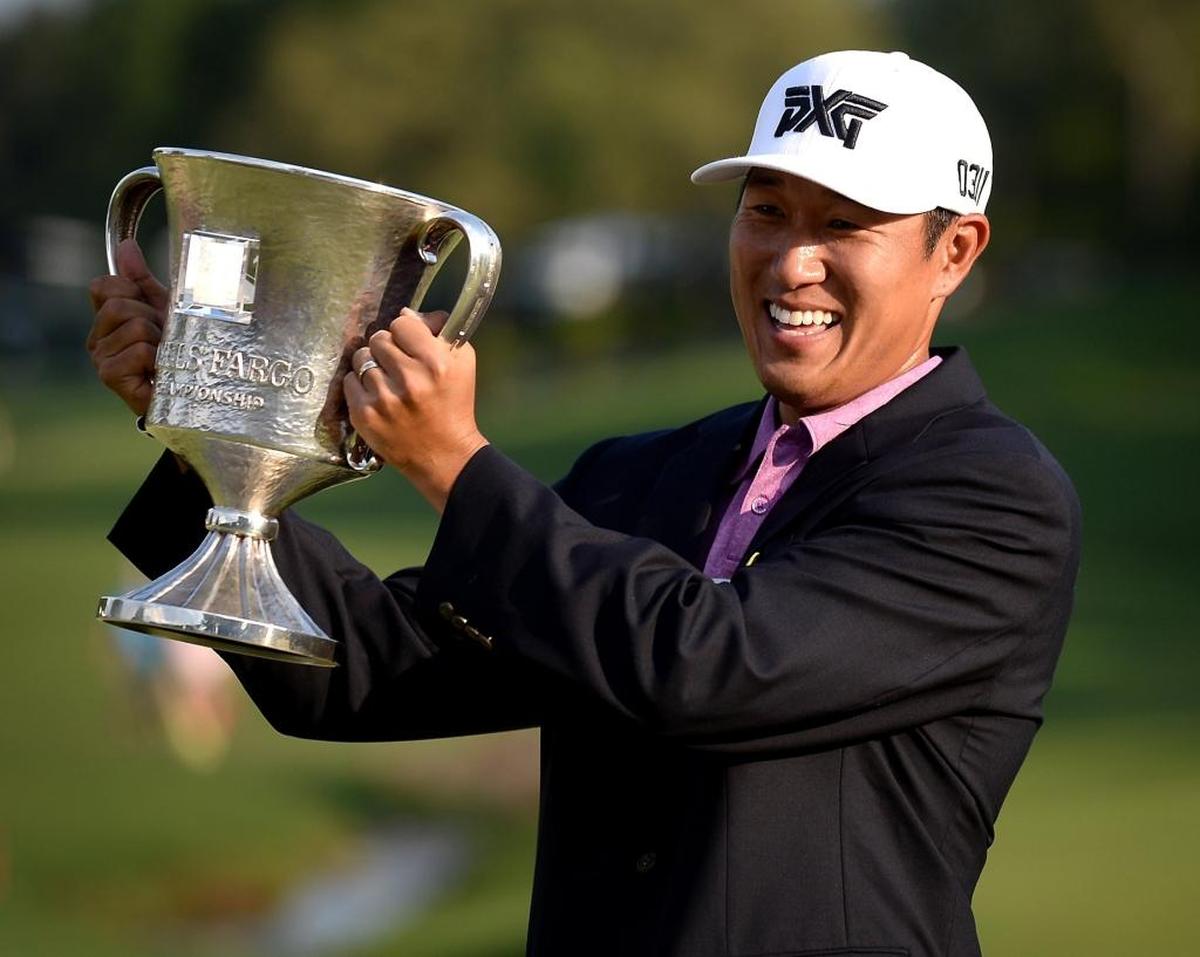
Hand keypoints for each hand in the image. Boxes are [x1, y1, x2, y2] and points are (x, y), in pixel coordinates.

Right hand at [86, 239, 168, 416]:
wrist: (188, 392)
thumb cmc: (176, 351)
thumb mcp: (163, 309)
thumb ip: (142, 279)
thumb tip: (126, 245)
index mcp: (105, 320)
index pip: (103, 285)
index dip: (133, 291)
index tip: (150, 310)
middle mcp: (96, 338)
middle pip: (119, 304)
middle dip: (152, 318)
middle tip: (163, 339)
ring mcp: (101, 358)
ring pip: (134, 327)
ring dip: (160, 341)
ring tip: (165, 356)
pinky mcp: (110, 376)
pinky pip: (138, 350)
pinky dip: (158, 358)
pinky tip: (160, 371)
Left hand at [345, 308, 487, 512]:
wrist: (445, 454)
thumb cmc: (455, 404)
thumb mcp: (462, 363)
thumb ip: (440, 331)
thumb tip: (409, 312)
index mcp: (435, 363)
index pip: (402, 323)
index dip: (407, 332)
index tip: (411, 344)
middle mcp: (408, 380)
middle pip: (378, 338)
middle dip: (388, 348)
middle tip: (399, 364)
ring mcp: (383, 399)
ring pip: (361, 358)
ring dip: (372, 365)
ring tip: (387, 380)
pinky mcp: (364, 415)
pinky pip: (349, 381)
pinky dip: (361, 385)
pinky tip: (377, 396)